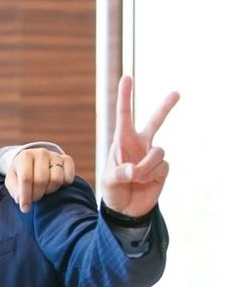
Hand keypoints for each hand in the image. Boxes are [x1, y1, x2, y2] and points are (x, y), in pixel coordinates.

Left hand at [5, 147, 75, 212]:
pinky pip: (68, 178)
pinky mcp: (67, 160)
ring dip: (49, 191)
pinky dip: (63, 185)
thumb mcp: (12, 181)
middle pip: (41, 180)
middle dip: (37, 195)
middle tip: (34, 198)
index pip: (26, 179)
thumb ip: (14, 190)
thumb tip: (21, 199)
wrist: (34, 161)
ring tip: (43, 191)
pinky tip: (54, 185)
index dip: (26, 196)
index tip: (25, 209)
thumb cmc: (20, 174)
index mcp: (25, 156)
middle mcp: (41, 153)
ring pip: (56, 180)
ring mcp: (55, 155)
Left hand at [100, 74, 178, 217]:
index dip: (125, 97)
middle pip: (155, 122)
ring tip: (135, 178)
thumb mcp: (108, 181)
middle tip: (176, 93)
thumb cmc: (113, 191)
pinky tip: (144, 182)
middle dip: (165, 107)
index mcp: (123, 141)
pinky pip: (161, 166)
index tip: (126, 77)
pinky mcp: (162, 168)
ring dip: (145, 167)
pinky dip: (150, 175)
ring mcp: (152, 155)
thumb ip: (119, 173)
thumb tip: (134, 170)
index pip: (124, 116)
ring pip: (157, 152)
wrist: (125, 209)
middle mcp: (140, 145)